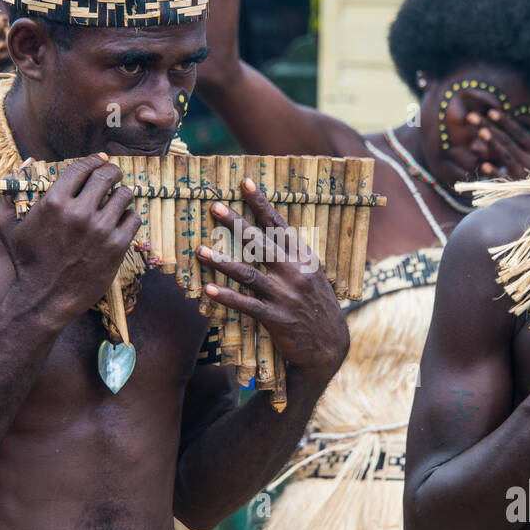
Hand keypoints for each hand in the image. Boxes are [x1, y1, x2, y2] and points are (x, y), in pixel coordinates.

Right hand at [0, 155, 138, 325]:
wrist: (45, 298)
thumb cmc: (26, 263)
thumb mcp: (8, 227)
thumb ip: (10, 195)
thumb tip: (22, 165)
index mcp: (54, 201)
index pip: (83, 167)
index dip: (94, 160)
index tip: (101, 160)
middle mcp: (79, 211)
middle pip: (106, 176)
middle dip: (112, 172)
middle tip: (114, 175)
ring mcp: (100, 229)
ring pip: (124, 194)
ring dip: (123, 193)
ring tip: (120, 198)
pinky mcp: (117, 246)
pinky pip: (133, 218)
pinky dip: (129, 217)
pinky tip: (122, 221)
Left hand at [197, 178, 348, 376]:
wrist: (329, 347)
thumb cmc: (317, 307)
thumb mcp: (312, 275)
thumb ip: (292, 256)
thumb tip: (270, 234)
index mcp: (303, 258)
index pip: (279, 225)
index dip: (261, 203)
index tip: (245, 183)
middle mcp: (294, 273)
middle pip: (260, 243)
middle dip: (236, 223)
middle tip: (215, 207)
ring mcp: (284, 296)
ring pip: (248, 273)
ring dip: (222, 261)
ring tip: (200, 250)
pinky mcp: (276, 318)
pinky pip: (246, 304)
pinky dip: (226, 296)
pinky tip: (208, 288)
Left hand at [464, 97, 529, 177]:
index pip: (520, 133)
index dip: (506, 122)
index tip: (491, 111)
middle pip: (508, 141)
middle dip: (489, 127)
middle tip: (471, 116)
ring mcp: (523, 177)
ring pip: (505, 157)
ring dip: (492, 144)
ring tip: (479, 132)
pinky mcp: (516, 191)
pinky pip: (505, 181)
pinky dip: (496, 174)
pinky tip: (484, 165)